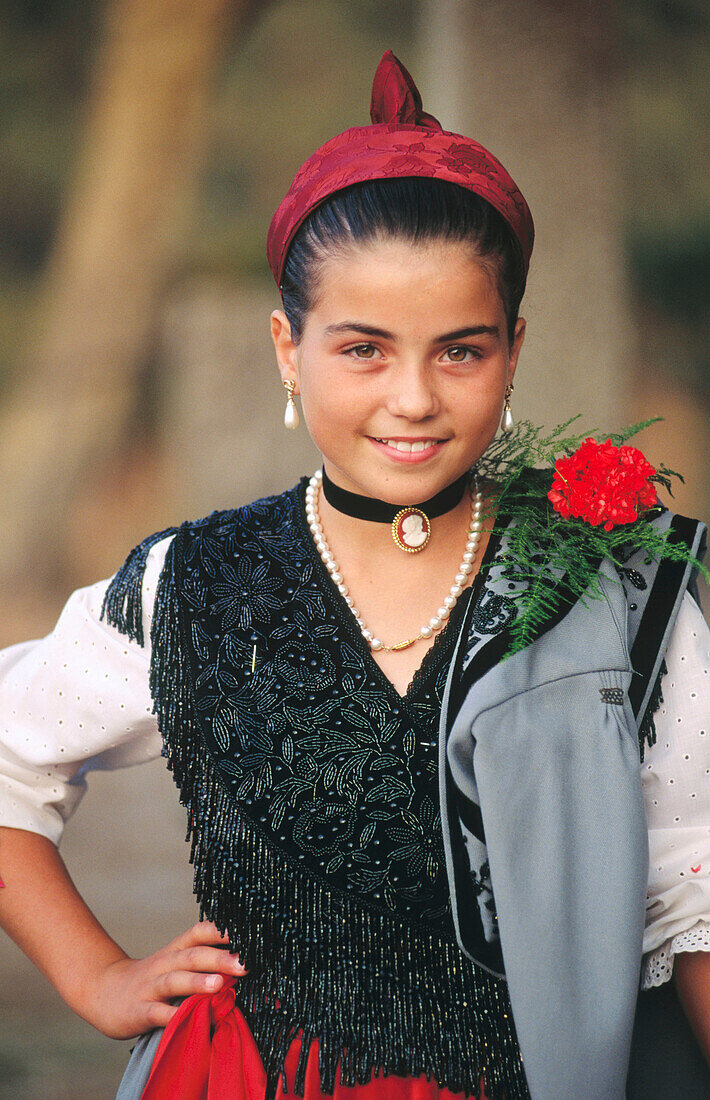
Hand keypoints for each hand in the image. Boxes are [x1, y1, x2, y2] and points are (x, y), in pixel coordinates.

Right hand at [78, 920, 246, 1038]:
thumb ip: (203, 961)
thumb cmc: (152, 978)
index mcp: (176, 949)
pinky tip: (187, 1020)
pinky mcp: (139, 1011)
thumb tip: (245, 962)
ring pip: (174, 981)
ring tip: (219, 985)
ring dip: (197, 982)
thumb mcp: (175, 962)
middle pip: (192, 955)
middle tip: (246, 963)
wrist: (103, 991)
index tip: (249, 933)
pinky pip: (157, 1013)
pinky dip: (172, 1016)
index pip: (200, 932)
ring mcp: (150, 987)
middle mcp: (164, 964)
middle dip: (219, 958)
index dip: (222, 930)